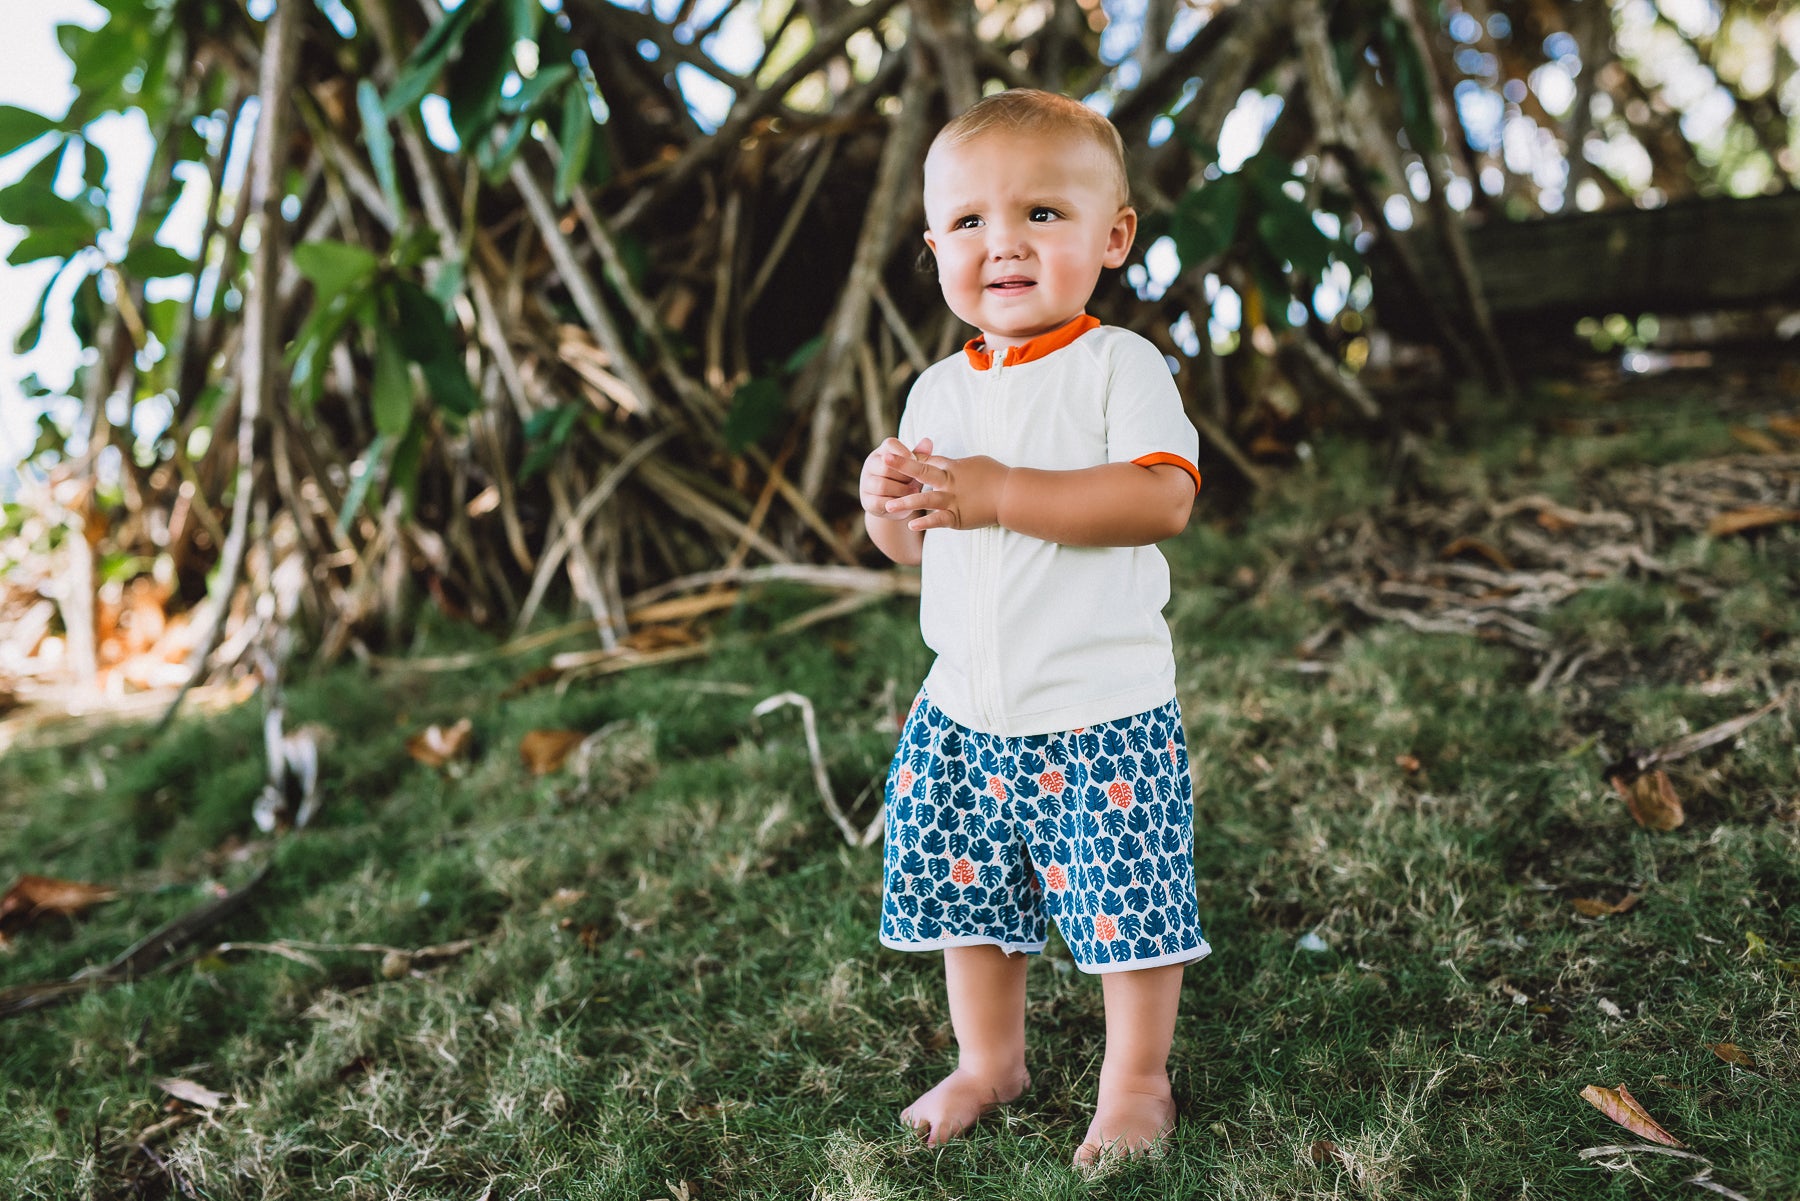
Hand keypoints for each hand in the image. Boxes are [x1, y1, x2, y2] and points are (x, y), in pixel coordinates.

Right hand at [860, 436, 934, 519]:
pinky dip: (895, 504)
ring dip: (902, 490)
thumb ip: (919, 455)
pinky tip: (905, 503)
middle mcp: (870, 465)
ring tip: (915, 491)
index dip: (905, 452)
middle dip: (905, 474)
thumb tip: (928, 441)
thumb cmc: (905, 480)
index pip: (890, 444)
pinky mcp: (867, 501)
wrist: (895, 505)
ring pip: (882, 485)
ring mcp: (866, 484)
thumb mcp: (912, 467)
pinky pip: (879, 502)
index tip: (916, 462)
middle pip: (886, 466)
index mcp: (882, 452)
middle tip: (917, 480)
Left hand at [888, 453, 1011, 531]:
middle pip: (922, 471)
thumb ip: (958, 464)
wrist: (1011, 494)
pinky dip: (925, 522)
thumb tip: (949, 462)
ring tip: (888, 506)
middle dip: (902, 466)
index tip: (893, 454)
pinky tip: (911, 525)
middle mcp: (950, 482)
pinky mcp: (958, 517)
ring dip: (906, 502)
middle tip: (883, 461)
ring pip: (926, 498)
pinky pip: (939, 520)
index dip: (911, 458)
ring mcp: (953, 500)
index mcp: (953, 467)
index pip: (929, 461)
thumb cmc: (996, 476)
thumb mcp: (975, 463)